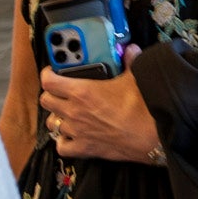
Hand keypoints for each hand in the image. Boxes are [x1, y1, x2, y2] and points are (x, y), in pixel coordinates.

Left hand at [38, 45, 162, 162]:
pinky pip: (62, 147)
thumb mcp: (134, 78)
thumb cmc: (142, 107)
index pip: (49, 81)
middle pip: (45, 101)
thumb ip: (129, 62)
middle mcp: (74, 111)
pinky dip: (63, 142)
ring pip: (51, 123)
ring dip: (56, 117)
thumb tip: (132, 50)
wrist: (151, 135)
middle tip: (60, 92)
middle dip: (50, 95)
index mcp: (81, 91)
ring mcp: (76, 131)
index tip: (53, 72)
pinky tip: (71, 137)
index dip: (48, 74)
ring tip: (66, 113)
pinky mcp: (84, 148)